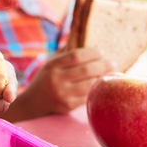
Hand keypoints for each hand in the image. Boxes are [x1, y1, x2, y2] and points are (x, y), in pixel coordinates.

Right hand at [1, 48, 115, 121]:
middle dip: (102, 65)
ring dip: (103, 78)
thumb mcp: (50, 64)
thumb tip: (84, 41)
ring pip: (89, 84)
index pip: (75, 56)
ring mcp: (62, 93)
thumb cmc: (46, 79)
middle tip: (112, 63)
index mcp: (52, 66)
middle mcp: (56, 79)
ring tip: (110, 73)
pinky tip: (102, 85)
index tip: (101, 52)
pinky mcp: (67, 105)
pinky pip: (87, 96)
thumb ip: (64, 54)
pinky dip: (97, 89)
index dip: (91, 53)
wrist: (33, 101)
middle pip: (85, 70)